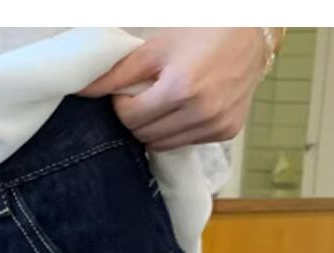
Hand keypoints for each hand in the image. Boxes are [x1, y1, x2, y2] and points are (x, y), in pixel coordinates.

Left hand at [76, 28, 269, 150]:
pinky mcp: (227, 131)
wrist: (252, 28)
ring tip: (166, 99)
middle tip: (148, 92)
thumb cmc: (201, 29)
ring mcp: (217, 125)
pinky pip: (187, 142)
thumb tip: (81, 91)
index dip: (123, 103)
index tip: (130, 88)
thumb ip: (116, 73)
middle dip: (138, 116)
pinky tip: (187, 106)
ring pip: (163, 144)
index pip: (130, 118)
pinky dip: (179, 129)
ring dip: (156, 126)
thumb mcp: (155, 46)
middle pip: (144, 135)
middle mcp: (202, 112)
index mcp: (182, 89)